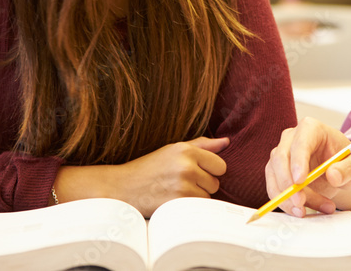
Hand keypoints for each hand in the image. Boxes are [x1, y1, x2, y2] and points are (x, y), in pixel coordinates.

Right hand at [57, 136, 229, 215]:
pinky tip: (174, 201)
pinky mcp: (178, 202)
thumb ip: (202, 145)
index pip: (220, 165)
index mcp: (186, 150)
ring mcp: (182, 185)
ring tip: (176, 192)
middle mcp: (186, 165)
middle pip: (216, 183)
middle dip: (203, 185)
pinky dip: (189, 208)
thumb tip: (227, 142)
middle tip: (181, 183)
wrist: (122, 187)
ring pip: (208, 197)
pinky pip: (198, 208)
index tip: (195, 173)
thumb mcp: (173, 149)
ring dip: (196, 198)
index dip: (210, 171)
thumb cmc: (150, 168)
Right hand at [265, 118, 350, 216]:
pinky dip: (286, 203)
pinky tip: (303, 210)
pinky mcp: (277, 172)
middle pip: (280, 158)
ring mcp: (281, 154)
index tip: (300, 181)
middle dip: (287, 183)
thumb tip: (333, 176)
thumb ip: (348, 169)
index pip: (300, 142)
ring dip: (286, 198)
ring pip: (275, 176)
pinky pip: (274, 188)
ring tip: (305, 212)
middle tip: (300, 203)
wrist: (341, 172)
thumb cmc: (348, 162)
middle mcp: (292, 138)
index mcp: (311, 128)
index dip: (298, 161)